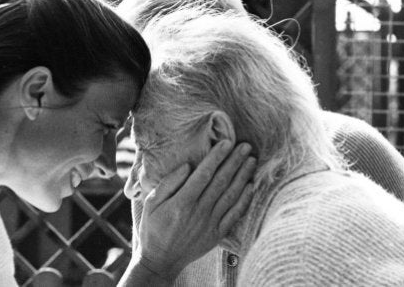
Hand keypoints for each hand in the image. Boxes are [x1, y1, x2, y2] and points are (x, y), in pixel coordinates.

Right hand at [135, 140, 255, 281]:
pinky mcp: (217, 234)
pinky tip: (250, 187)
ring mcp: (210, 223)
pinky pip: (234, 214)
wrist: (161, 260)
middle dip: (235, 161)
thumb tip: (187, 166)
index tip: (227, 143)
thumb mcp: (151, 203)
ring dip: (243, 176)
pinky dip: (244, 200)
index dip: (217, 157)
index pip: (204, 174)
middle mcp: (199, 211)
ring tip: (251, 160)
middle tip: (245, 146)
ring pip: (231, 195)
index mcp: (182, 202)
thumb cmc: (153, 228)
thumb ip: (169, 183)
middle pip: (221, 181)